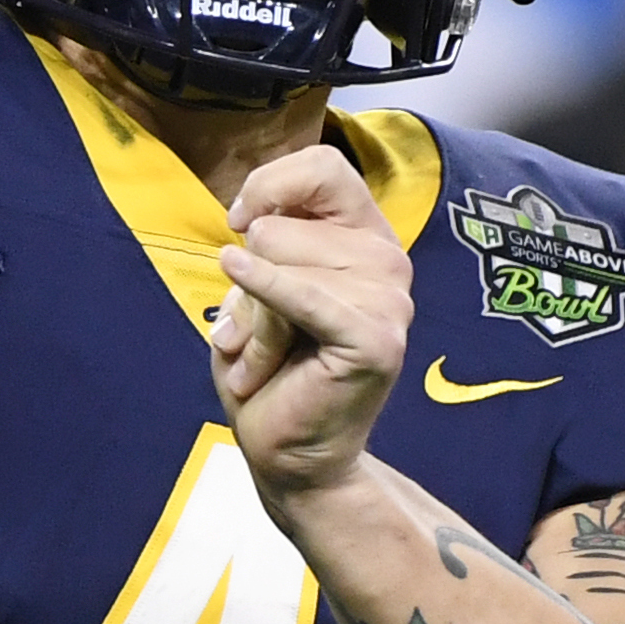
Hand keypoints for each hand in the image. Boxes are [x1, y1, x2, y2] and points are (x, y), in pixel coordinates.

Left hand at [206, 146, 410, 507]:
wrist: (292, 457)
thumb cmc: (273, 371)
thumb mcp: (258, 291)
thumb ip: (268, 244)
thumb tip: (253, 226)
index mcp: (366, 237)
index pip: (324, 166)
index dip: (270, 184)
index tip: (241, 221)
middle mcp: (388, 261)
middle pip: (283, 224)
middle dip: (246, 278)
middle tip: (253, 336)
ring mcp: (389, 301)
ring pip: (280, 262)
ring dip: (250, 318)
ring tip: (261, 358)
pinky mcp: (375, 340)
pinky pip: (299, 295)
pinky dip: (262, 286)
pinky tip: (235, 270)